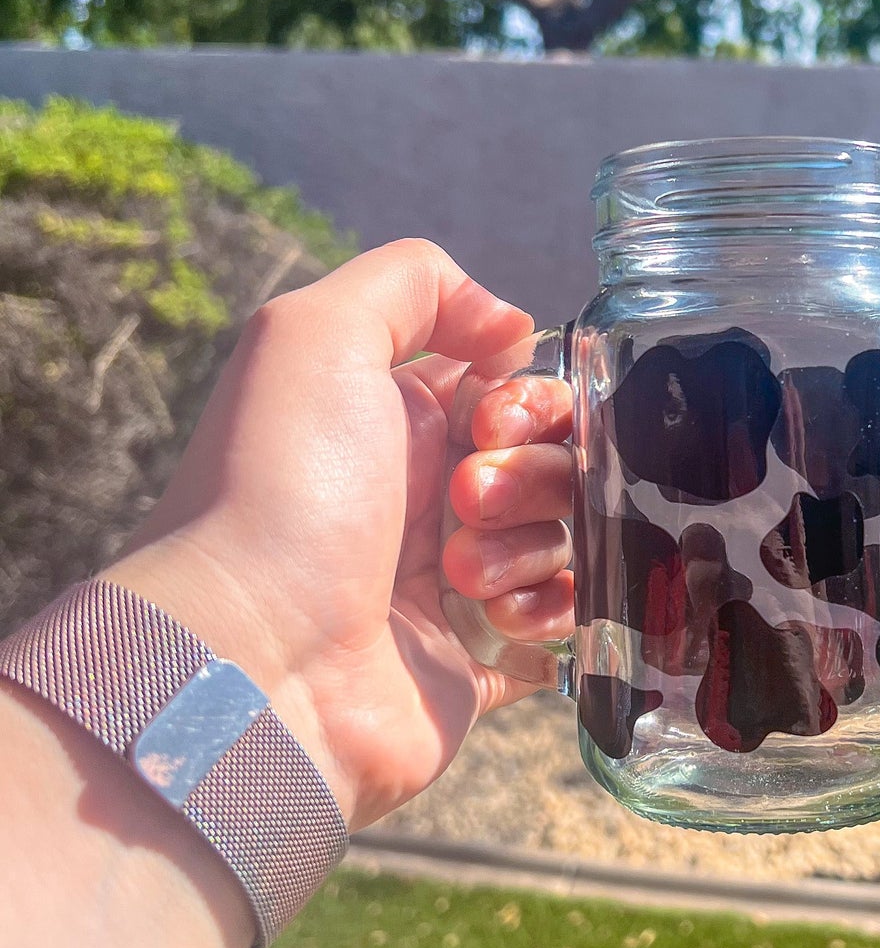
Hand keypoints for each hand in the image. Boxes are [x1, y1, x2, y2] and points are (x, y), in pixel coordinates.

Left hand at [108, 239, 574, 829]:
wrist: (252, 661)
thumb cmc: (280, 492)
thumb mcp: (315, 334)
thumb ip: (414, 280)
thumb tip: (512, 325)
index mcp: (393, 420)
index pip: (513, 388)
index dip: (525, 398)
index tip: (489, 422)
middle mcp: (423, 496)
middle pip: (549, 460)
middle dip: (531, 473)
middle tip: (465, 498)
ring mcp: (450, 586)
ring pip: (559, 540)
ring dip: (525, 545)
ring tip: (457, 576)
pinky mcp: (470, 666)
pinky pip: (558, 628)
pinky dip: (546, 614)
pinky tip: (494, 619)